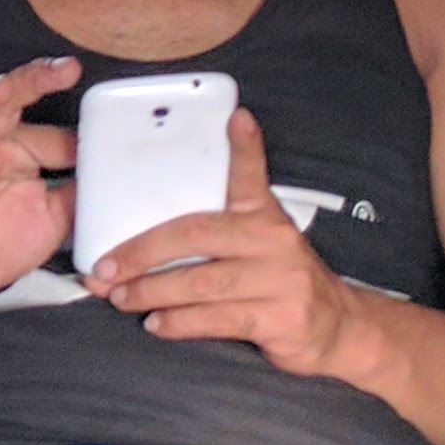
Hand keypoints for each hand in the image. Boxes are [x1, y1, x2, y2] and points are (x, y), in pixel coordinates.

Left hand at [85, 111, 375, 380]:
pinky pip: (216, 319)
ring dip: (152, 292)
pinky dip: (179, 323)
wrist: (338, 326)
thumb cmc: (279, 278)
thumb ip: (220, 221)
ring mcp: (279, 281)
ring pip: (202, 283)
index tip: (237, 118)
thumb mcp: (261, 238)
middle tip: (106, 269)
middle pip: (197, 236)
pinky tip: (156, 323)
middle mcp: (274, 241)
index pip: (251, 175)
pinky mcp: (278, 319)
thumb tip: (157, 214)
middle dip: (143, 253)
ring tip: (121, 299)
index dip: (245, 147)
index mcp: (265, 215)